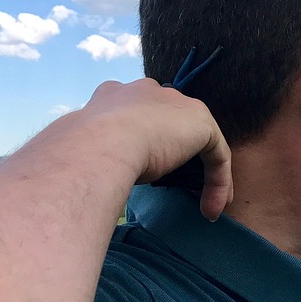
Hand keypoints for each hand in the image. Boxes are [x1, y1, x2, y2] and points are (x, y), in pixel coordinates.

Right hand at [76, 79, 232, 219]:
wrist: (98, 143)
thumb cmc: (82, 154)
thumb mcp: (88, 152)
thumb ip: (98, 153)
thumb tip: (88, 178)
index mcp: (115, 95)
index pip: (136, 113)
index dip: (143, 140)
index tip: (143, 169)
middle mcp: (148, 91)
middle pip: (171, 122)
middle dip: (179, 152)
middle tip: (179, 186)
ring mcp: (175, 102)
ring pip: (198, 140)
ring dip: (206, 176)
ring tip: (205, 207)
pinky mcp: (200, 123)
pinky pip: (216, 155)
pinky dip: (218, 183)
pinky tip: (212, 210)